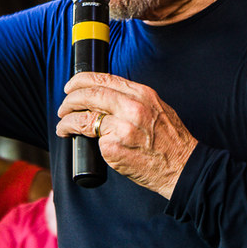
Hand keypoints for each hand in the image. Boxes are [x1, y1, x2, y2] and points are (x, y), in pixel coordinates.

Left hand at [56, 72, 197, 198]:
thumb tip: (105, 96)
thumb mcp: (157, 108)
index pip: (104, 79)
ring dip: (67, 120)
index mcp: (141, 94)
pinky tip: (76, 141)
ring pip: (84, 118)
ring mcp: (121, 128)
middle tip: (63, 107)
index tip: (71, 85)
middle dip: (70, 99)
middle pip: (90, 95)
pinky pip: (92, 140)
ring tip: (63, 125)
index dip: (81, 80)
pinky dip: (80, 139)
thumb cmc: (171, 141)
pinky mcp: (113, 148)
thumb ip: (133, 99)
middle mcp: (131, 107)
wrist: (183, 168)